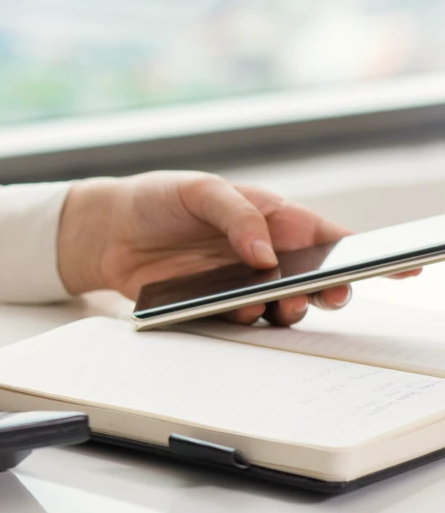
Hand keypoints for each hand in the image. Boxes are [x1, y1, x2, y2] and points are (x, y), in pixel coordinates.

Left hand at [56, 171, 411, 325]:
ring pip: (283, 307)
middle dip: (331, 290)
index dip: (367, 253)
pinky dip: (248, 320)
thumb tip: (266, 252)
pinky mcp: (214, 306)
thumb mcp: (198, 191)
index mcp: (274, 219)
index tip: (403, 266)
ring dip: (288, 309)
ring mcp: (241, 284)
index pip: (331, 237)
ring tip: (278, 302)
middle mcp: (264, 255)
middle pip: (316, 280)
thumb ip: (236, 215)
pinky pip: (242, 321)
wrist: (108, 231)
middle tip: (329, 295)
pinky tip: (241, 311)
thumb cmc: (159, 199)